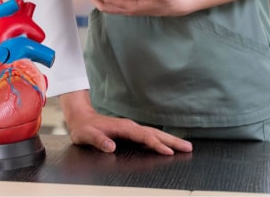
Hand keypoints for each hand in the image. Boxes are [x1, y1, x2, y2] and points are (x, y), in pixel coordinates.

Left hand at [61, 91, 191, 154]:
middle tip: (188, 148)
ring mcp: (132, 128)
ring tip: (186, 147)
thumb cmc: (84, 128)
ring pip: (155, 133)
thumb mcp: (86, 135)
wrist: (81, 117)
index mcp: (122, 127)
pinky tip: (169, 146)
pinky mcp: (132, 131)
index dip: (156, 144)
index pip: (143, 136)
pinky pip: (150, 136)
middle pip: (155, 133)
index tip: (168, 152)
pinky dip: (162, 140)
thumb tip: (110, 147)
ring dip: (170, 140)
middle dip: (172, 141)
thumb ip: (98, 140)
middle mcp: (130, 126)